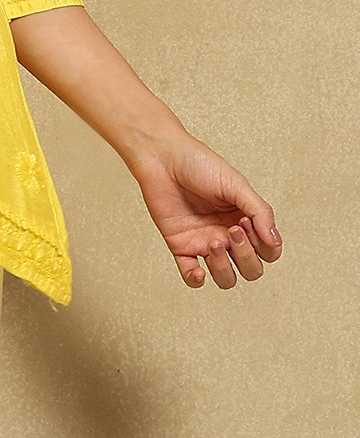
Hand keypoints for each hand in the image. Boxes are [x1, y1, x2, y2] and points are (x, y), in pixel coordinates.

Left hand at [129, 135, 283, 289]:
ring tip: (212, 243)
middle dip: (246, 256)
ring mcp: (204, 243)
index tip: (246, 221)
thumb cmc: (199, 164)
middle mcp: (227, 235)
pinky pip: (191, 276)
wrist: (162, 157)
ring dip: (223, 268)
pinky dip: (196, 280)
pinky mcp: (180, 246)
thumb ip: (259, 211)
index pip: (268, 251)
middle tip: (231, 230)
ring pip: (225, 278)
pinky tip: (198, 269)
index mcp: (245, 220)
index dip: (264, 247)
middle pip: (251, 269)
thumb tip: (275, 241)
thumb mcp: (236, 184)